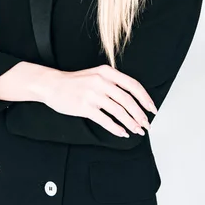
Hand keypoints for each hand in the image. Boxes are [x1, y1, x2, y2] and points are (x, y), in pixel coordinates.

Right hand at [41, 64, 157, 137]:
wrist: (53, 85)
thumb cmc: (76, 82)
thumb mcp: (97, 75)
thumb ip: (113, 83)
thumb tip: (134, 100)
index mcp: (107, 72)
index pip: (132, 85)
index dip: (145, 98)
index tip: (152, 109)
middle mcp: (101, 81)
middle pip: (128, 100)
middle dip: (140, 114)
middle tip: (146, 124)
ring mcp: (93, 94)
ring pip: (118, 111)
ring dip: (130, 123)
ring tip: (137, 131)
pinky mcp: (85, 107)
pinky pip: (105, 120)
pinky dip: (116, 128)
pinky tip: (122, 133)